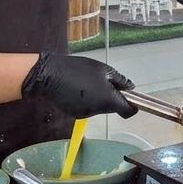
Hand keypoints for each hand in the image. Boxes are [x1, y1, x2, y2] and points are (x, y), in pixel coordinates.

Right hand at [21, 53, 136, 118]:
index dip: (132, 106)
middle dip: (111, 97)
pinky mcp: (74, 114)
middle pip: (113, 108)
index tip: (130, 98)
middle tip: (103, 81)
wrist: (50, 75)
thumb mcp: (104, 69)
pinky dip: (86, 100)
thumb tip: (131, 88)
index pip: (128, 112)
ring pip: (100, 107)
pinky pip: (87, 108)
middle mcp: (99, 111)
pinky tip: (77, 88)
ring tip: (87, 82)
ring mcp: (86, 114)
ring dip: (98, 98)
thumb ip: (120, 80)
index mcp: (109, 100)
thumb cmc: (78, 68)